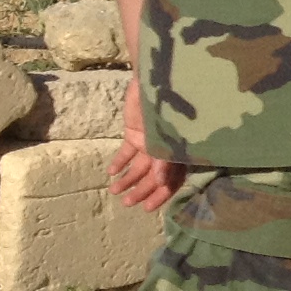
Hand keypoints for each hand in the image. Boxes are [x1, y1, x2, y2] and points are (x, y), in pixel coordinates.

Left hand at [107, 78, 187, 211]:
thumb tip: (160, 182)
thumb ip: (165, 160)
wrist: (157, 81)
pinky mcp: (136, 132)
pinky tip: (111, 172)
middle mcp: (165, 149)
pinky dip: (120, 162)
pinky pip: (128, 151)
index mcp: (179, 152)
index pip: (171, 180)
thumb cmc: (170, 108)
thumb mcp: (168, 136)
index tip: (147, 209)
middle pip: (153, 176)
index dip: (161, 195)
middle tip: (126, 203)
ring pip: (139, 166)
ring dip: (128, 179)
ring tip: (114, 191)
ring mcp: (150, 141)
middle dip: (140, 190)